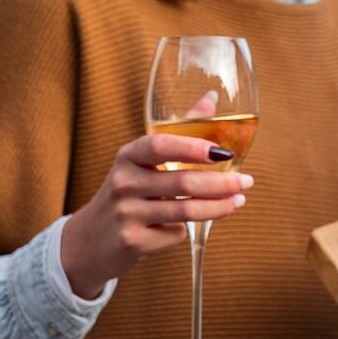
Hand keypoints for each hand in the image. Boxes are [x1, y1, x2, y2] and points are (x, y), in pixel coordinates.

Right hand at [60, 134, 250, 298]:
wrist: (90, 240)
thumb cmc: (128, 191)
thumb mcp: (142, 160)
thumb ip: (178, 130)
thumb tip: (211, 97)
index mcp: (128, 156)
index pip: (159, 146)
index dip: (193, 147)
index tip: (224, 152)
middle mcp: (123, 183)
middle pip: (183, 183)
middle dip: (222, 183)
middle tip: (247, 181)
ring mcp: (126, 214)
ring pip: (186, 212)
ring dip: (220, 207)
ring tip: (239, 200)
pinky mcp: (132, 241)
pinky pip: (176, 234)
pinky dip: (192, 228)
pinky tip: (197, 222)